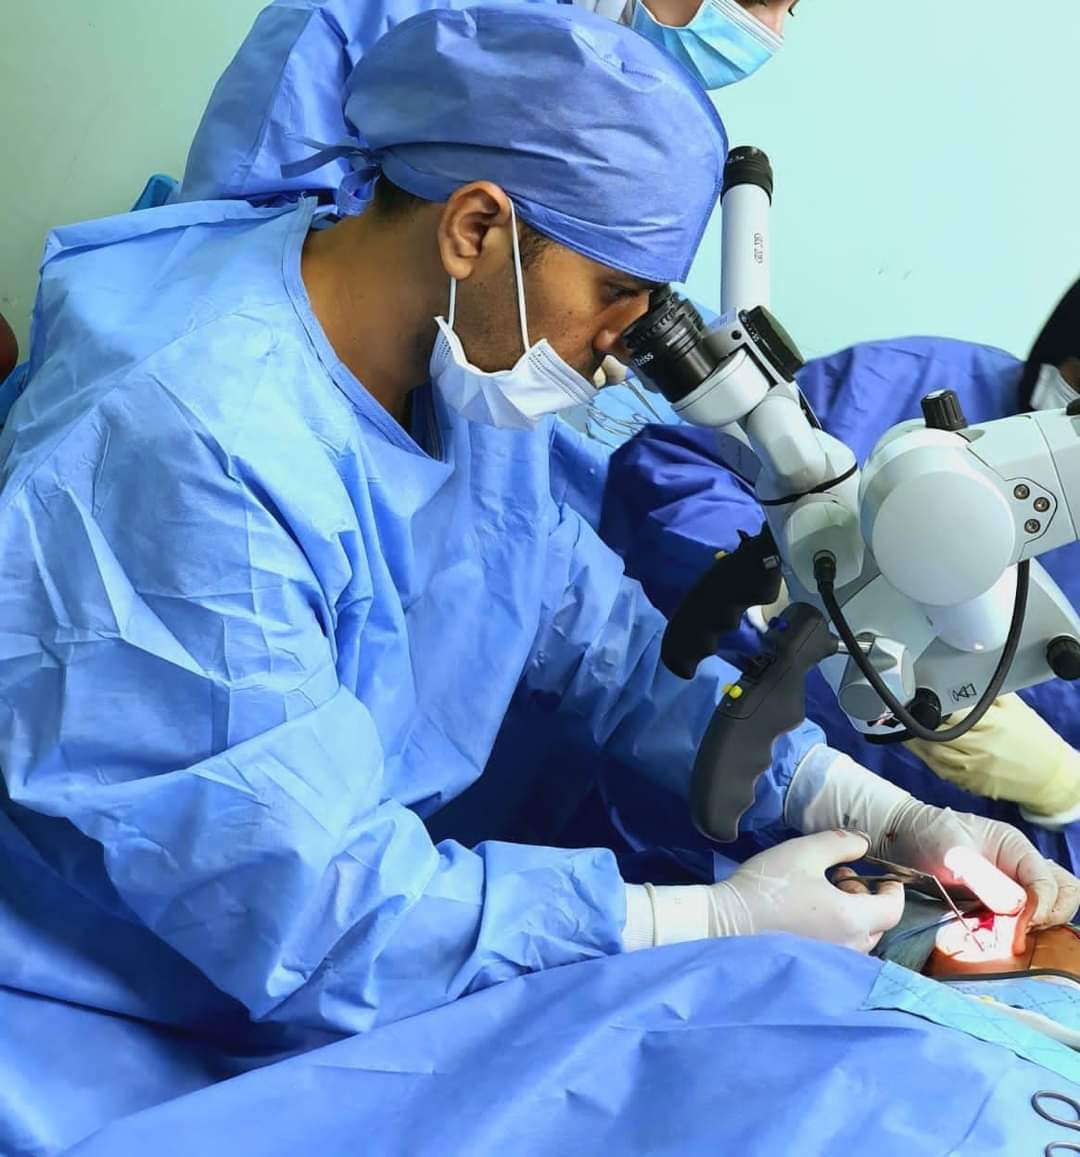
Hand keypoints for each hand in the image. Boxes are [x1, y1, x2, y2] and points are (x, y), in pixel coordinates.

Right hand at [707, 830, 903, 952]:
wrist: (727, 923)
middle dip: (867, 898)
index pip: (893, 909)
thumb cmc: (768, 886)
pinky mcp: (815, 968)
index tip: (884, 876)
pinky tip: (811, 916)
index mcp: (853, 919)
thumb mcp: (805, 851)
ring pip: (859, 938)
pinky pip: (841, 949)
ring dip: (852, 914)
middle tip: (840, 877)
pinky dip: (837, 931)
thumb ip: (841, 843)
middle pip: (877, 924)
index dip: (893, 889)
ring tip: (822, 894)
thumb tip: (864, 842)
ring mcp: (832, 961)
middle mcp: (850, 947)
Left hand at [877, 800, 1079, 930]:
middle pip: (1064, 895)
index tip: (1013, 931)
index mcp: (1017, 849)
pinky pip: (1026, 919)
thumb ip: (983, 877)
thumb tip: (1018, 906)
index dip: (1038, 910)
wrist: (902, 838)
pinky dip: (1020, 932)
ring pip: (1051, 908)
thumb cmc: (926, 835)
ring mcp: (1013, 885)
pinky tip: (998, 940)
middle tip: (1016, 933)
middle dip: (1048, 918)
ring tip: (1007, 938)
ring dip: (1037, 927)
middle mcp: (1022, 867)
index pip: (1048, 884)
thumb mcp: (951, 852)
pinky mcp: (999, 903)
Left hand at [905, 694, 1079, 820]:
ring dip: (913, 738)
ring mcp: (972, 768)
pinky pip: (938, 768)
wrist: (1049, 777)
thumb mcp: (1015, 707)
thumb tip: (960, 675)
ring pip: (932, 752)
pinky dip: (923, 755)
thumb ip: (987, 691)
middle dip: (917, 720)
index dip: (932, 703)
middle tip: (901, 708)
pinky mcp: (967, 783)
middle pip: (937, 732)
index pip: (952, 711)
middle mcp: (980, 746)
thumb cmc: (1032, 739)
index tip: (916, 694)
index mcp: (992, 723)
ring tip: (901, 724)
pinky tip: (916, 744)